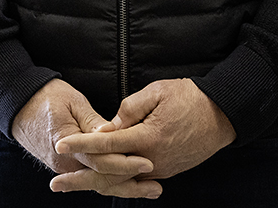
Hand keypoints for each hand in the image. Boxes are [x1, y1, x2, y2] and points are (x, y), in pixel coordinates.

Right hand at [11, 79, 160, 197]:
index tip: (148, 162)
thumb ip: (93, 122)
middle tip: (157, 187)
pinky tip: (128, 184)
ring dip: (124, 188)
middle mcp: (64, 164)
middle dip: (130, 184)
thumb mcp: (72, 102)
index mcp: (66, 147)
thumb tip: (112, 132)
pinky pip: (92, 177)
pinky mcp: (66, 167)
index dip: (126, 163)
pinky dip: (111, 182)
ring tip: (150, 190)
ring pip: (98, 183)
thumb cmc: (46, 97)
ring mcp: (64, 168)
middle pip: (102, 179)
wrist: (18, 103)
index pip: (101, 162)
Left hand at [53, 78, 235, 182]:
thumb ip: (131, 107)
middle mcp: (152, 160)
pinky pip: (136, 180)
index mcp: (147, 138)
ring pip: (122, 181)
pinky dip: (117, 182)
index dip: (81, 145)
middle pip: (109, 175)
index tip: (60, 146)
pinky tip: (101, 182)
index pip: (106, 145)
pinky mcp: (167, 171)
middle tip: (55, 183)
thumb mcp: (158, 92)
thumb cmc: (190, 98)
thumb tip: (109, 127)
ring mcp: (160, 169)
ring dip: (96, 184)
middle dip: (80, 180)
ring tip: (72, 185)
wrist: (222, 116)